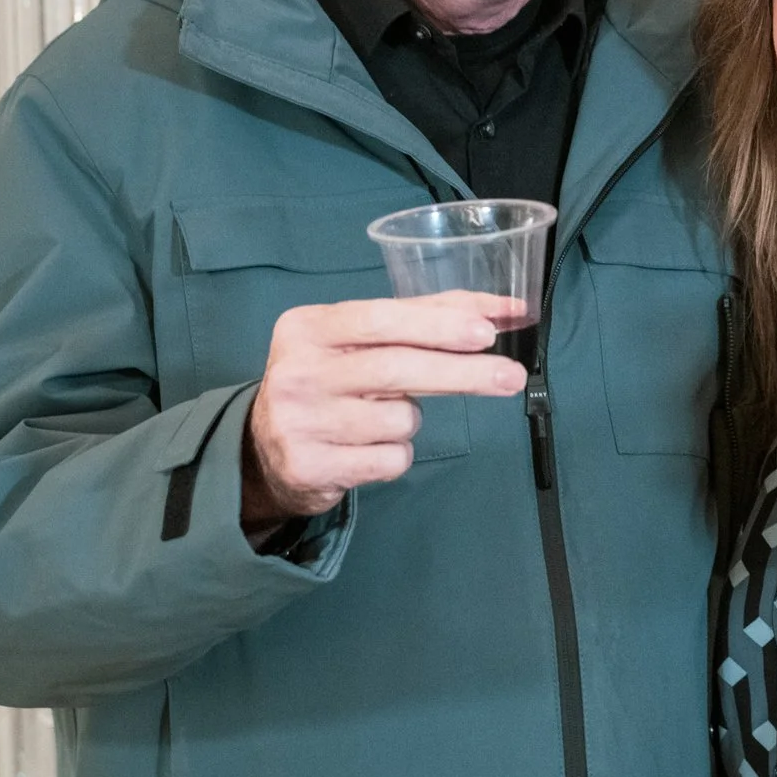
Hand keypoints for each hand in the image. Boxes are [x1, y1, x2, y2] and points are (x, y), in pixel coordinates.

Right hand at [243, 292, 528, 522]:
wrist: (266, 450)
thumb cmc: (330, 382)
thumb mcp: (357, 340)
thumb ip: (424, 318)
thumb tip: (502, 310)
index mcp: (308, 327)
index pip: (383, 319)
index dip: (438, 325)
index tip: (487, 332)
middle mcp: (298, 371)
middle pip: (398, 368)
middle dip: (463, 372)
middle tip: (510, 376)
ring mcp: (300, 422)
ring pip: (400, 418)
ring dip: (411, 419)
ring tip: (381, 417)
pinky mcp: (310, 467)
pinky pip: (390, 460)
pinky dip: (397, 454)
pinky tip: (369, 448)